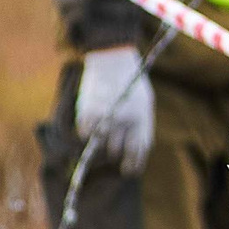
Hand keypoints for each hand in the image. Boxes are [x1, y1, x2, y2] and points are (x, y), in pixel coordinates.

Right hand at [74, 46, 155, 175]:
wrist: (111, 58)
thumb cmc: (130, 80)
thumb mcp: (144, 102)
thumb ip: (140, 125)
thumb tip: (136, 151)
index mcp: (142, 119)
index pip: (137, 151)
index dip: (132, 164)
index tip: (127, 170)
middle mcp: (125, 121)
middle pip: (116, 151)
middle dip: (114, 154)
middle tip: (111, 151)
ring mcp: (105, 117)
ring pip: (99, 145)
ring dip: (99, 144)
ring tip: (101, 133)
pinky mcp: (87, 112)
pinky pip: (84, 134)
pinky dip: (86, 133)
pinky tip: (90, 123)